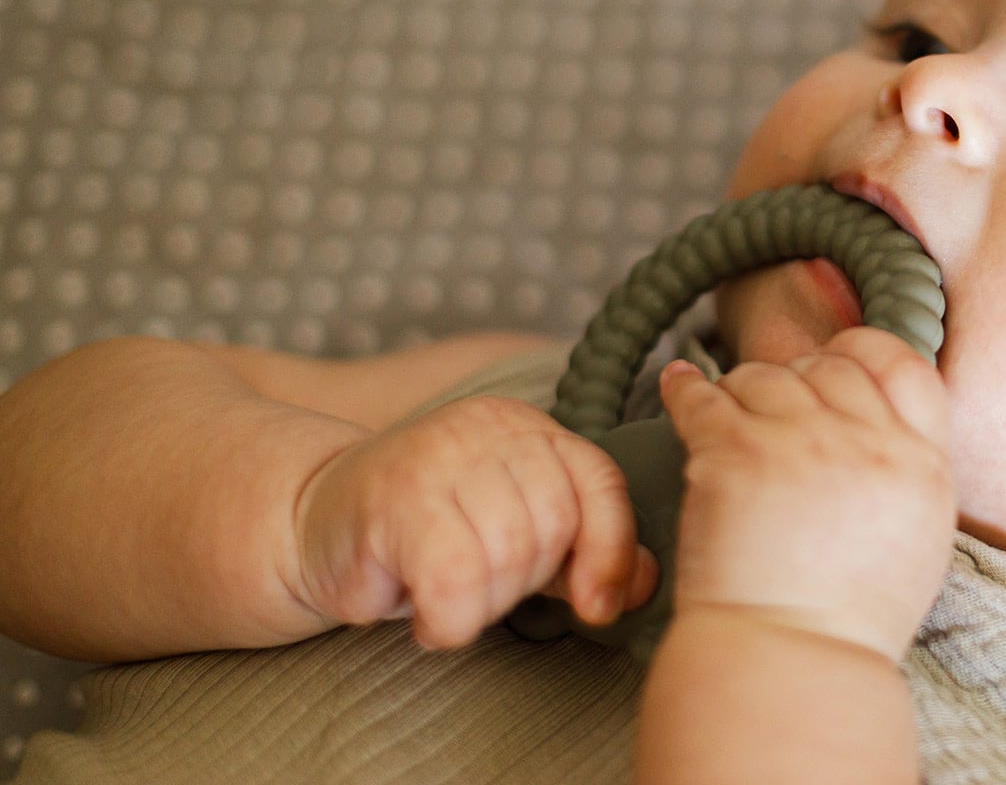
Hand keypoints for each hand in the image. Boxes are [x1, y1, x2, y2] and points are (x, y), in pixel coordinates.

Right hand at [292, 395, 657, 648]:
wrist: (312, 524)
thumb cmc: (427, 537)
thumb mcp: (515, 538)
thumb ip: (582, 554)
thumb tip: (648, 584)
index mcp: (528, 429)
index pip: (598, 483)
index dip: (611, 549)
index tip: (599, 606)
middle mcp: (487, 429)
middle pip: (554, 525)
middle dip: (524, 581)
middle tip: (480, 590)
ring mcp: (438, 456)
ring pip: (508, 554)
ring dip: (482, 603)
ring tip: (451, 597)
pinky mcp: (394, 499)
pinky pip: (455, 580)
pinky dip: (450, 619)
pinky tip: (431, 619)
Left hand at [659, 326, 954, 660]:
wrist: (794, 662)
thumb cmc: (848, 622)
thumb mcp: (918, 541)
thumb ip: (908, 476)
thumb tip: (882, 434)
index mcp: (920, 463)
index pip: (902, 366)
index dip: (864, 357)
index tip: (835, 367)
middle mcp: (867, 441)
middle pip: (829, 366)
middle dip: (798, 376)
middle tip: (771, 405)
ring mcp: (801, 442)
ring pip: (765, 376)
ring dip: (742, 390)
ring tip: (727, 414)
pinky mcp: (737, 453)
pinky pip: (704, 396)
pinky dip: (685, 388)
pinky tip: (677, 384)